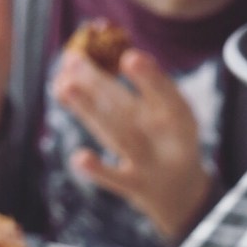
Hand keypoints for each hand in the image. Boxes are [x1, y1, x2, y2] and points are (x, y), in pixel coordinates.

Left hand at [52, 48, 212, 241]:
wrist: (181, 191)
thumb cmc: (168, 139)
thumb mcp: (169, 112)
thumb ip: (144, 86)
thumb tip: (92, 55)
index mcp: (178, 117)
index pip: (166, 95)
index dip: (150, 78)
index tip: (128, 58)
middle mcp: (166, 140)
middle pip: (130, 111)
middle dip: (100, 85)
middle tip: (73, 60)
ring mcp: (149, 165)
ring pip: (119, 137)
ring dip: (92, 113)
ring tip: (65, 88)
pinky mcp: (134, 186)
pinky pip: (114, 179)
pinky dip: (98, 170)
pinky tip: (79, 157)